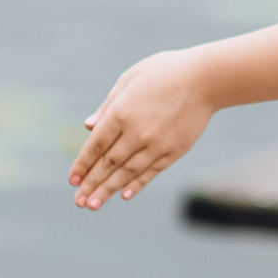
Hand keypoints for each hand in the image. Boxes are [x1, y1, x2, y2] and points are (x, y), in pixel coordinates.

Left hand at [70, 50, 214, 210]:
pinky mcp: (174, 150)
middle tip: (79, 202)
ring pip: (128, 172)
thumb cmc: (164, 72)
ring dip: (109, 190)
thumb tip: (88, 127)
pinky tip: (125, 195)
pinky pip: (151, 171)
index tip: (72, 180)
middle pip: (109, 163)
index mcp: (121, 112)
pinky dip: (137, 184)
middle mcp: (137, 132)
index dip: (82, 164)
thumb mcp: (129, 80)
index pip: (95, 145)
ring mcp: (157, 144)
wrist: (206, 78)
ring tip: (94, 205)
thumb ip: (108, 106)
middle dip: (91, 184)